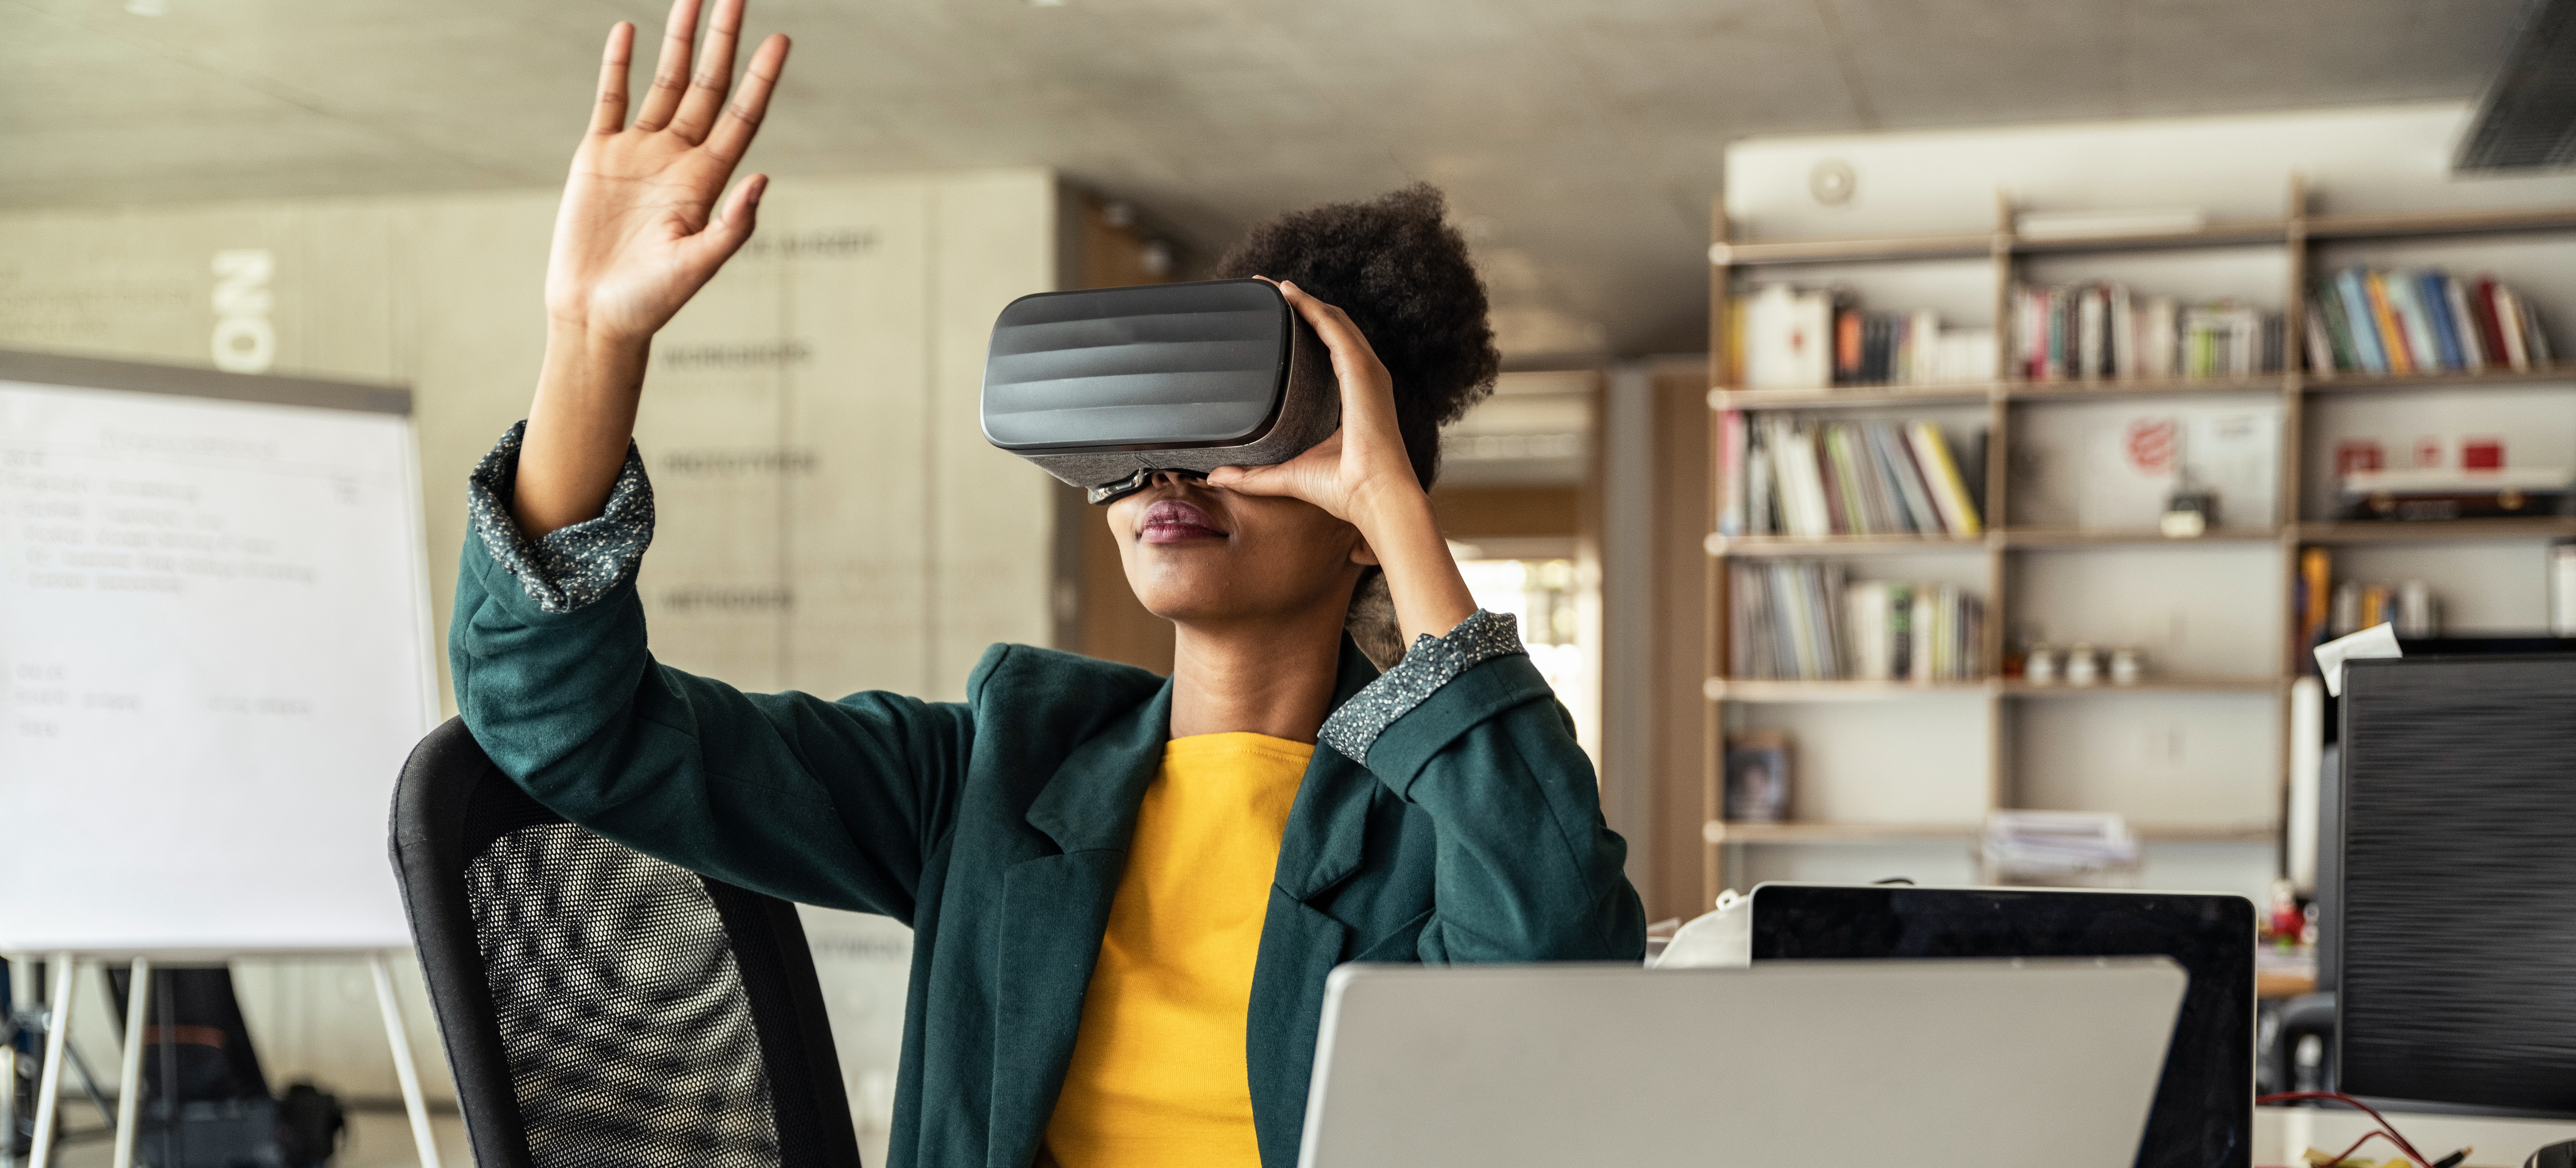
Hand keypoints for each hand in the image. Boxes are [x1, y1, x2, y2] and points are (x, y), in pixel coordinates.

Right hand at [544, 0, 789, 341]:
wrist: (596, 315)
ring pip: (665, 82)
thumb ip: (732, 226)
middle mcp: (677, 158)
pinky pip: (611, 98)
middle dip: (722, 41)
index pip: (742, 116)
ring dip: (679, 41)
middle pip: (707, 86)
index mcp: (706, 181)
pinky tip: (628, 30)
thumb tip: (763, 179)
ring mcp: (638, 152)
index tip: (781, 39)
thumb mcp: (697, 266)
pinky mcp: (598, 155)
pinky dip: (618, 64)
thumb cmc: (651, 301)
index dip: (760, 78)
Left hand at [1210, 280, 1478, 644]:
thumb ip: (1252, 476)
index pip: (1330, 350)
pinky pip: (1334, 327)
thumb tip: (1216, 476)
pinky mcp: (1362, 369)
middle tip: (1269, 291)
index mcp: (1353, 398)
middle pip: (1332, 328)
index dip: (1305, 328)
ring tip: (1275, 285)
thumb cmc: (1342, 490)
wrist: (1373, 495)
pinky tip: (1289, 292)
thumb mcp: (1286, 476)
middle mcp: (1364, 379)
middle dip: (1302, 306)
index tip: (1277, 318)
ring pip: (1333, 320)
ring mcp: (1367, 371)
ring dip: (1305, 299)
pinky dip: (1312, 306)